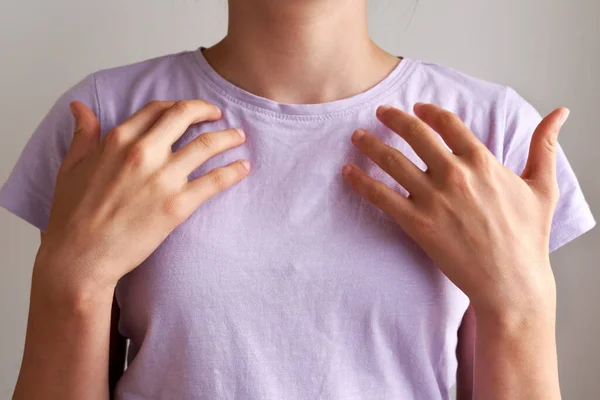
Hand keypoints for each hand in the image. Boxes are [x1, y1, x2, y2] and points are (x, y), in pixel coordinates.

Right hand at [35, 100, 249, 299]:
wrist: (81, 257)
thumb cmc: (72, 216)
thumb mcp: (71, 167)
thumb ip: (83, 135)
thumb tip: (80, 108)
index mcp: (118, 140)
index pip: (157, 109)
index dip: (178, 105)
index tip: (191, 110)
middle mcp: (143, 152)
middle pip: (185, 116)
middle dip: (207, 111)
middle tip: (220, 115)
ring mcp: (163, 178)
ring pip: (207, 145)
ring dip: (228, 137)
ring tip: (239, 137)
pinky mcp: (178, 205)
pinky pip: (215, 180)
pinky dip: (234, 171)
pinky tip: (244, 167)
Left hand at [342, 103, 569, 317]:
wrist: (511, 282)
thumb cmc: (527, 237)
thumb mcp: (542, 186)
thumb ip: (545, 146)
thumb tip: (561, 112)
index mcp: (481, 161)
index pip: (448, 123)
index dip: (429, 111)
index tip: (417, 107)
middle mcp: (454, 174)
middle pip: (415, 134)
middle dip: (393, 118)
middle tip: (380, 112)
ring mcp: (433, 198)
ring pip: (392, 161)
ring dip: (370, 145)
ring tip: (356, 136)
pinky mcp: (416, 223)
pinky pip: (381, 196)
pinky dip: (360, 182)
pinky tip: (347, 172)